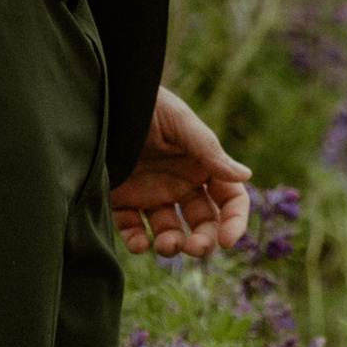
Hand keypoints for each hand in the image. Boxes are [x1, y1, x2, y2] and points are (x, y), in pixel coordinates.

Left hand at [109, 88, 252, 258]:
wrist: (101, 98)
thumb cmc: (145, 103)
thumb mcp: (178, 122)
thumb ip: (208, 151)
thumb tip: (246, 175)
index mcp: (202, 165)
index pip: (230, 199)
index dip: (234, 221)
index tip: (228, 240)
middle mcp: (181, 183)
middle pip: (203, 222)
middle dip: (203, 240)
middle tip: (194, 248)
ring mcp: (152, 194)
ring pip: (170, 232)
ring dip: (172, 245)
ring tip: (164, 245)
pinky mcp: (123, 201)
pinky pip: (133, 230)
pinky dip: (138, 242)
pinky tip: (140, 243)